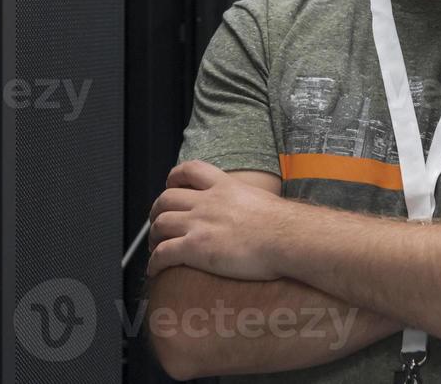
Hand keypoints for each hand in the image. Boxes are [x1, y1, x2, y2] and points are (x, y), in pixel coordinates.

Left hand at [145, 160, 289, 280]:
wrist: (287, 237)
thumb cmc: (284, 224)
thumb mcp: (264, 200)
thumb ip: (249, 203)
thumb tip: (257, 214)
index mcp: (225, 187)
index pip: (191, 170)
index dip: (174, 177)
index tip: (171, 185)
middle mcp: (207, 202)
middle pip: (166, 199)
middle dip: (157, 211)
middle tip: (158, 222)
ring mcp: (200, 224)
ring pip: (160, 224)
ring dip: (153, 237)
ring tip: (155, 247)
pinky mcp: (196, 248)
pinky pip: (163, 254)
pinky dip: (154, 262)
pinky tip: (155, 270)